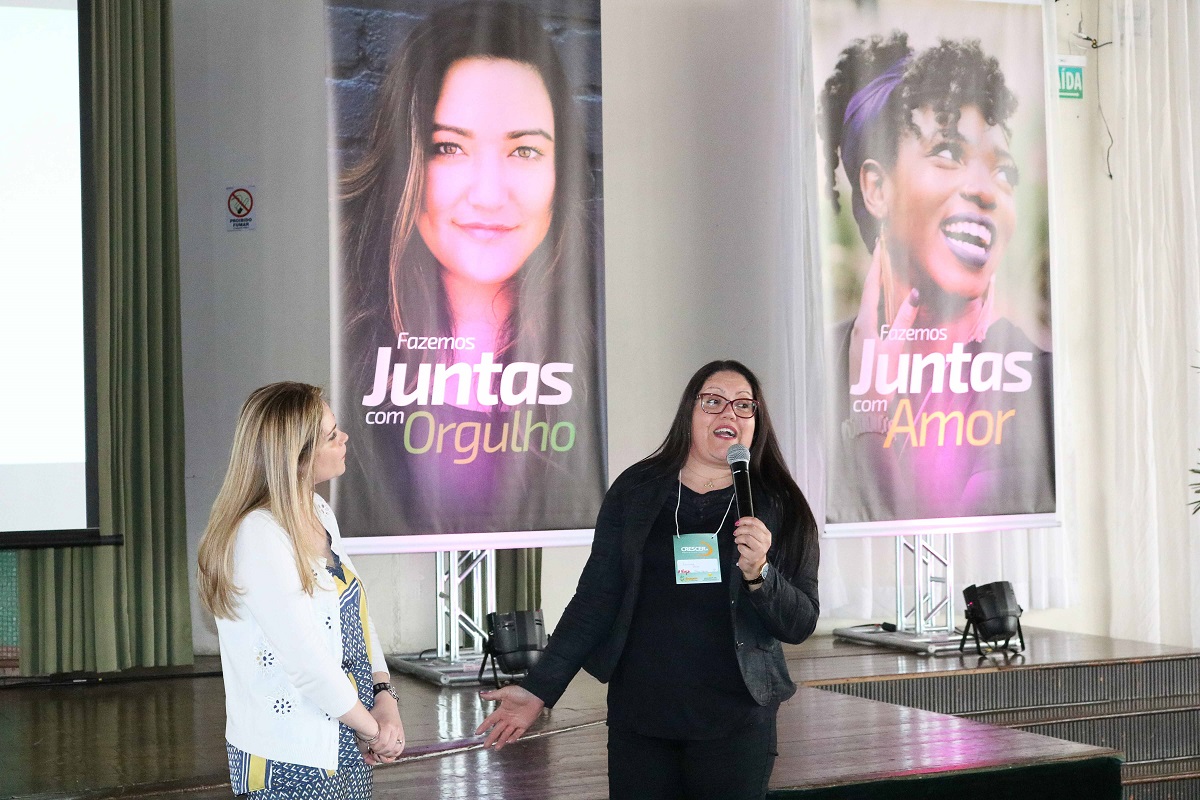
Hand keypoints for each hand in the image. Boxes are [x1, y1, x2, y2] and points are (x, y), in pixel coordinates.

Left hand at [357, 693, 404, 764]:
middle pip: (389, 748)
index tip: (370, 747)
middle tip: (373, 750)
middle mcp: (396, 730)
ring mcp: (400, 732)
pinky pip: (401, 748)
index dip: (375, 748)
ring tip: (380, 752)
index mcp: (387, 726)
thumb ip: (366, 737)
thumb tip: (365, 754)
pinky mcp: (402, 734)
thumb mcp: (368, 721)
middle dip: (380, 753)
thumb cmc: (376, 712)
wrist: (387, 703)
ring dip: (387, 754)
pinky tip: (387, 752)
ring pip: (396, 750)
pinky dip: (394, 753)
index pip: (382, 743)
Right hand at [475, 684, 544, 749]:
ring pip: (506, 733)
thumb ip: (493, 695)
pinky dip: (514, 737)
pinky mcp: (524, 724)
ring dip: (501, 741)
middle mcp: (508, 718)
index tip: (478, 732)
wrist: (535, 694)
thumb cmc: (521, 692)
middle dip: (491, 738)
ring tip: (496, 748)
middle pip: (497, 730)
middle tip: (486, 745)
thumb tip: (482, 694)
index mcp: (502, 710)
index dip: (484, 726)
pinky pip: (518, 733)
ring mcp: (516, 722)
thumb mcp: (505, 692)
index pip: (491, 720)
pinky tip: (509, 741)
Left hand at [734, 516, 771, 580]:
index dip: (745, 520)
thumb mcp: (756, 537)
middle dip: (740, 529)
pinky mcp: (753, 556)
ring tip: (738, 541)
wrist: (756, 564)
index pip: (756, 522)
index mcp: (766, 534)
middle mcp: (765, 541)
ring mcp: (760, 549)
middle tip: (736, 532)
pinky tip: (741, 548)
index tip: (738, 522)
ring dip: (739, 538)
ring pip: (747, 538)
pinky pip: (742, 547)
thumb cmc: (754, 549)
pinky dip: (739, 546)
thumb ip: (751, 528)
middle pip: (751, 529)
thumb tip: (741, 522)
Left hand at [848, 244, 918, 403]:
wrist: (868, 407)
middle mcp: (858, 329)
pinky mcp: (861, 347)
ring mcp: (858, 339)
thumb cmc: (882, 378)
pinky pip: (870, 320)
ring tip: (886, 275)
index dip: (875, 268)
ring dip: (877, 292)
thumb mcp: (896, 348)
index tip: (879, 248)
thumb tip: (913, 295)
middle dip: (876, 275)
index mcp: (864, 325)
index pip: (870, 289)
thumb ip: (905, 321)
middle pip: (867, 296)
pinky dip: (878, 307)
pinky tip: (885, 307)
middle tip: (884, 255)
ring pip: (869, 308)